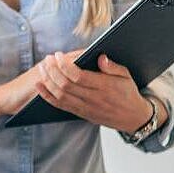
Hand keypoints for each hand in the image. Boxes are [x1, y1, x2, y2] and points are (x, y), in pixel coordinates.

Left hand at [36, 51, 151, 132]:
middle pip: (66, 85)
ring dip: (48, 81)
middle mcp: (94, 98)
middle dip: (53, 70)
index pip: (79, 76)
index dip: (65, 65)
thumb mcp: (127, 76)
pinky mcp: (81, 114)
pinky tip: (40, 86)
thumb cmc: (128, 93)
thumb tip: (100, 57)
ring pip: (61, 95)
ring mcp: (86, 108)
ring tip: (42, 68)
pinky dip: (48, 96)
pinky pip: (61, 106)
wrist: (133, 118)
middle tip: (47, 59)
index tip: (58, 55)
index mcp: (105, 87)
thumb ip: (112, 66)